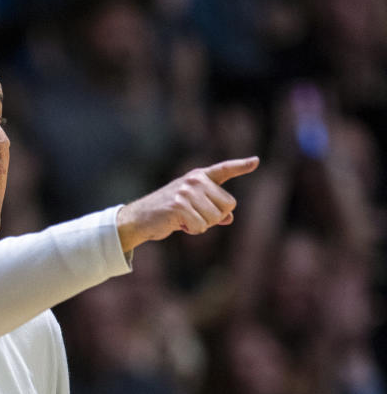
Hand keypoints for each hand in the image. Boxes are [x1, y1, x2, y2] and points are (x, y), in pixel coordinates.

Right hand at [116, 156, 259, 250]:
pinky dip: (192, 230)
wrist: (138, 219)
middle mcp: (195, 180)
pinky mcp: (179, 205)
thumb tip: (229, 218)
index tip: (255, 162)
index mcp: (199, 176)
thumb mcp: (191, 208)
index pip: (224, 170)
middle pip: (227, 205)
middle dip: (214, 217)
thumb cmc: (166, 213)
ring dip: (202, 226)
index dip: (241, 166)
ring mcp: (187, 191)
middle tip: (193, 216)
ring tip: (183, 220)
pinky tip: (178, 224)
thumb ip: (211, 209)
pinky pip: (201, 226)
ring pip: (215, 218)